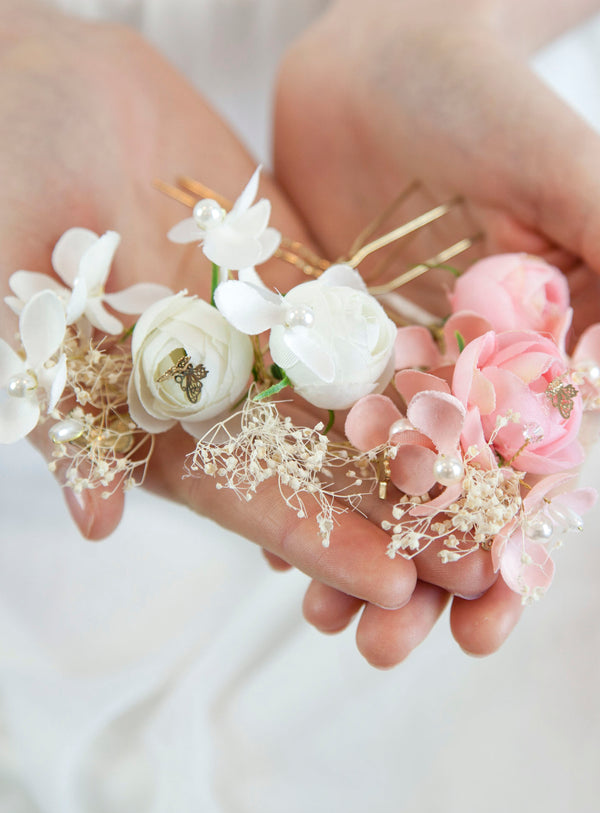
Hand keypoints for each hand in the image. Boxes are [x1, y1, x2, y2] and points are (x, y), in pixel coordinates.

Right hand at [0, 2, 416, 611]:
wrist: (51, 89)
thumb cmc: (12, 174)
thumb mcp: (22, 290)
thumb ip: (63, 402)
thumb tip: (99, 518)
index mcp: (149, 411)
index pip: (240, 493)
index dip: (312, 538)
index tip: (386, 582)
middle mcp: (214, 385)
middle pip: (314, 466)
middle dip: (390, 516)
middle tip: (468, 565)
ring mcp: (260, 329)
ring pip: (348, 401)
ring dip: (419, 450)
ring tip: (491, 493)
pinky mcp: (292, 275)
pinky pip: (359, 318)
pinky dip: (413, 355)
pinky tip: (473, 392)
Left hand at [274, 0, 599, 661]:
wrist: (382, 51)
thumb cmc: (485, 99)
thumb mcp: (568, 178)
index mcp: (531, 362)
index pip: (528, 483)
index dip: (510, 559)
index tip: (482, 624)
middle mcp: (459, 379)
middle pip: (445, 502)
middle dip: (422, 580)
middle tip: (386, 650)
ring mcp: (385, 368)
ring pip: (372, 482)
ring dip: (352, 555)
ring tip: (324, 622)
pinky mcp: (317, 345)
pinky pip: (306, 430)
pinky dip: (294, 485)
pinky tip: (272, 545)